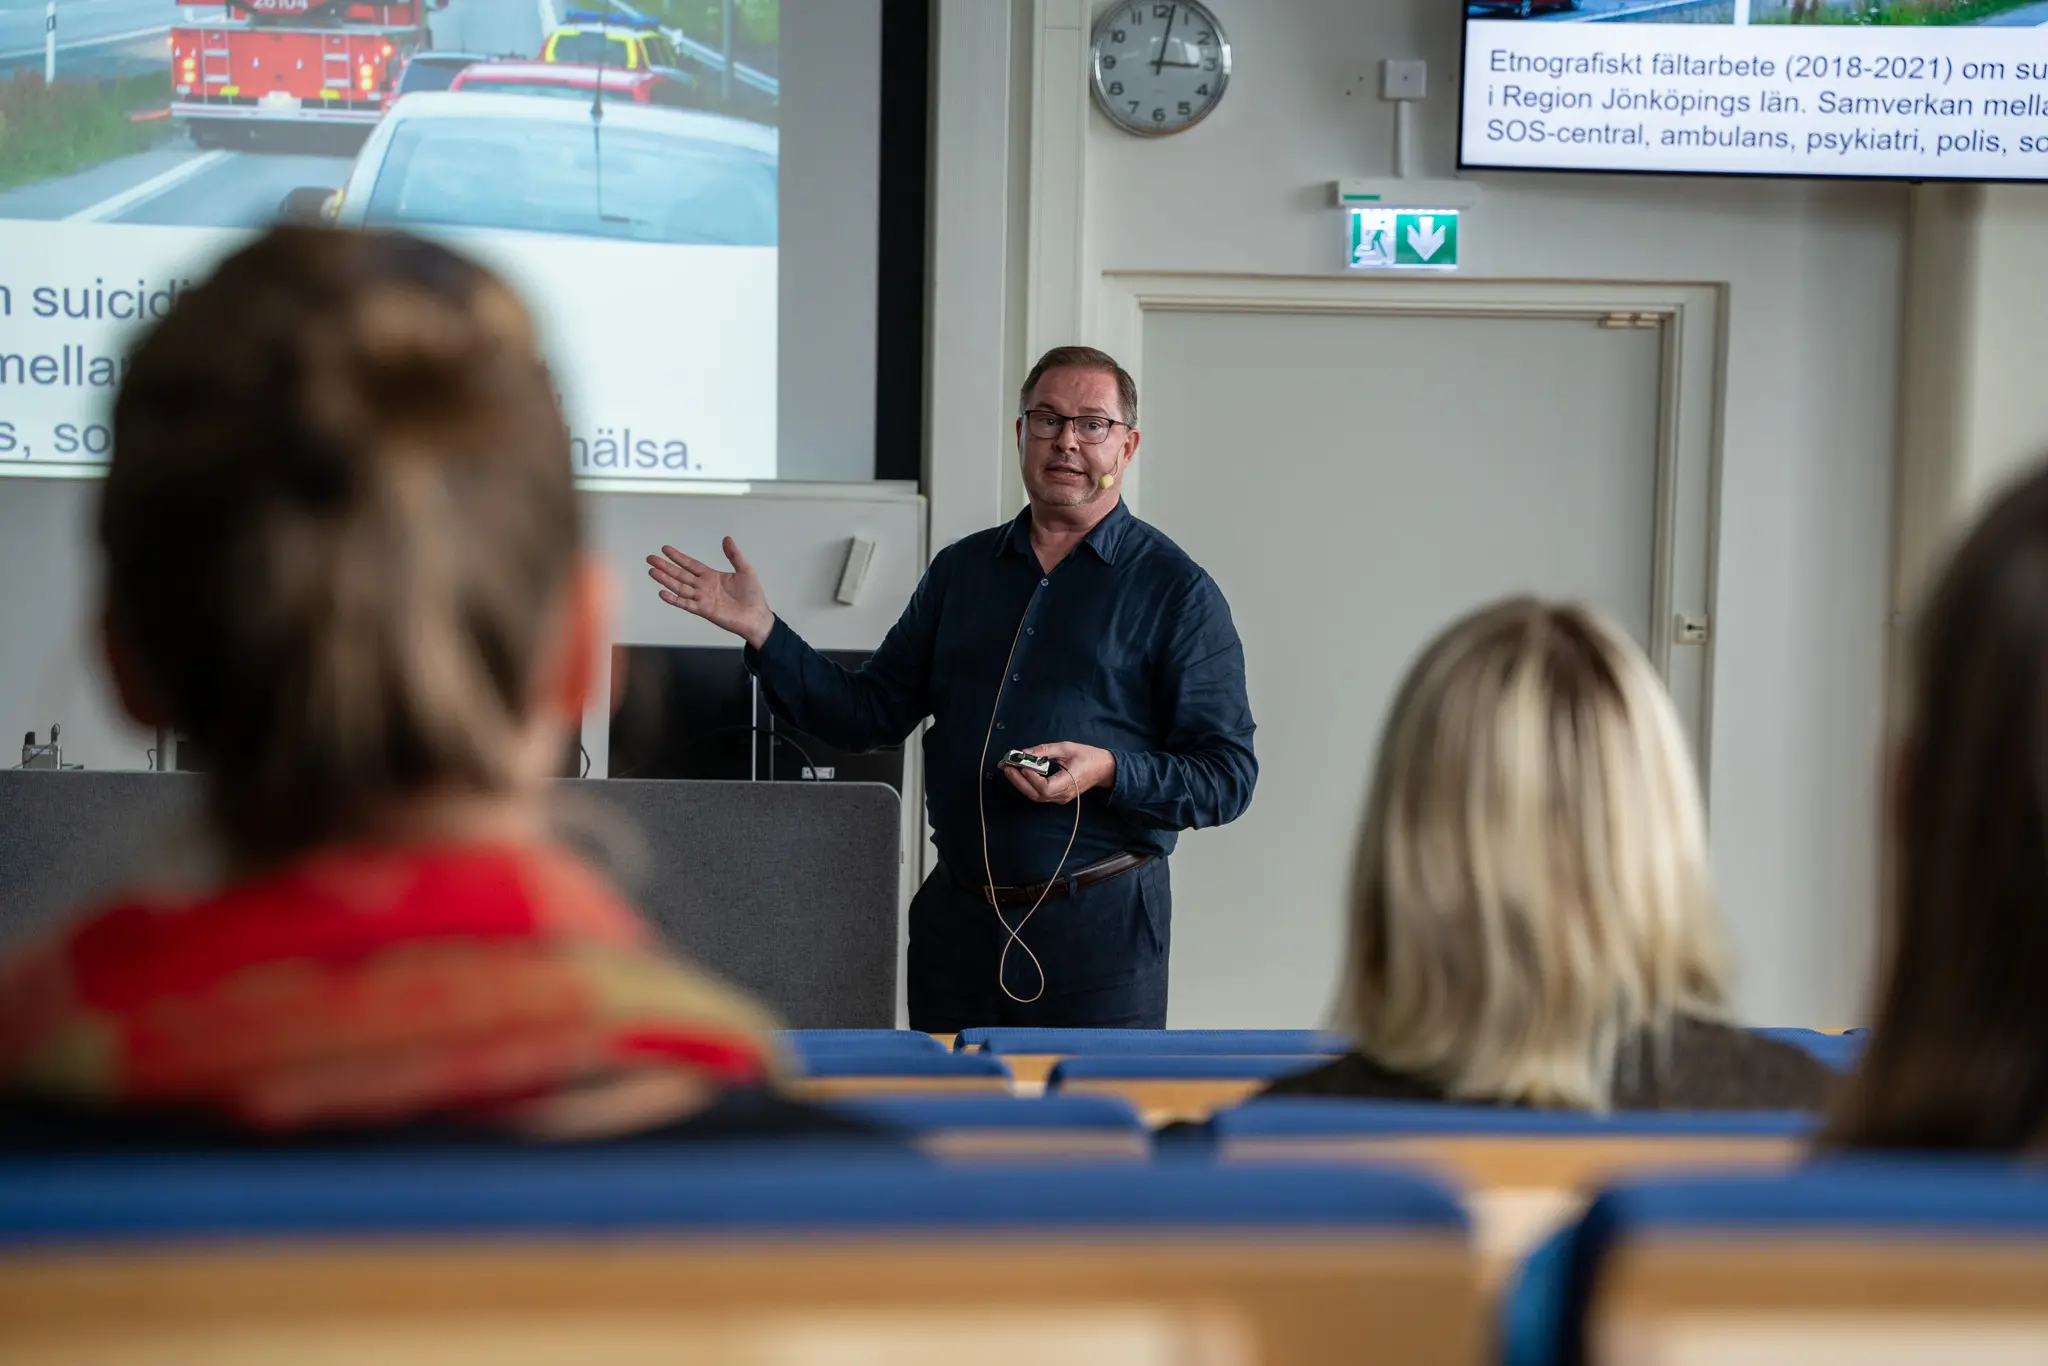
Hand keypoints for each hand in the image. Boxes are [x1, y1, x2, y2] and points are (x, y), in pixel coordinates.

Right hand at [647, 537, 774, 649]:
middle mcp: (704, 587)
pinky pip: (685, 604)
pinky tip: (663, 592)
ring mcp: (702, 599)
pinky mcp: (704, 610)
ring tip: (653, 571)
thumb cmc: (752, 596)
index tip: (665, 549)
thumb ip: (734, 555)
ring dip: (665, 580)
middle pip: (680, 574)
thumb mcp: (745, 570)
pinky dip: (674, 599)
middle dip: (665, 566)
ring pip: (680, 587)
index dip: (678, 557)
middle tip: (651, 558)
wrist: (756, 617)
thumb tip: (726, 539)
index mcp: (712, 576)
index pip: (690, 564)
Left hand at [1002, 742, 1115, 804]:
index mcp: (1069, 782)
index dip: (1031, 778)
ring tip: (1010, 770)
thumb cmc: (1087, 756)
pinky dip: (1028, 785)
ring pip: (1036, 796)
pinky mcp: (1058, 796)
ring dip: (1021, 784)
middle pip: (1037, 795)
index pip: (1045, 788)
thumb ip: (1044, 751)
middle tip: (1007, 767)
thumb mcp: (1066, 748)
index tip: (1022, 765)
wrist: (1103, 768)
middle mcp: (1063, 794)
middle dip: (1019, 781)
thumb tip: (1023, 752)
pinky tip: (1021, 775)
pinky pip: (1040, 794)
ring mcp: (1060, 798)